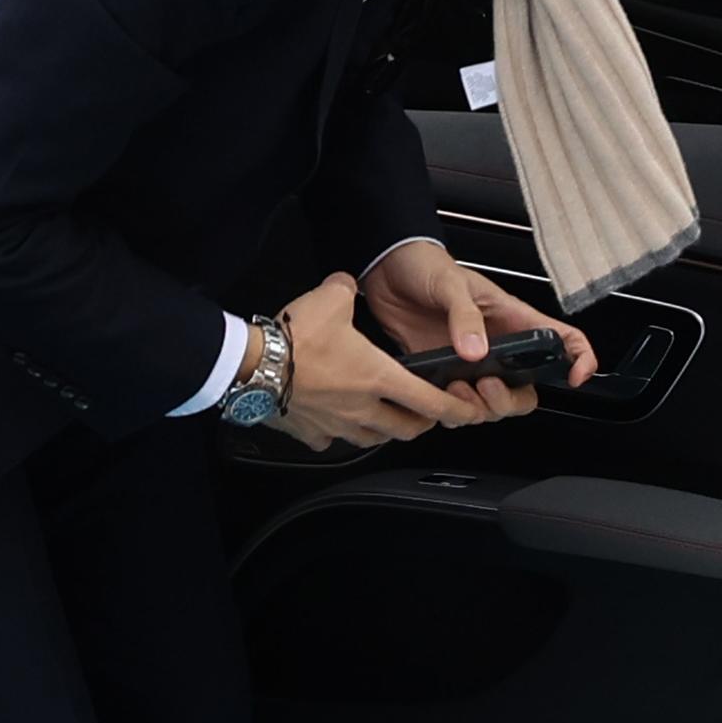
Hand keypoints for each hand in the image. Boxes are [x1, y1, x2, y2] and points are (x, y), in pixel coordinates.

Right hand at [267, 273, 476, 452]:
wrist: (253, 365)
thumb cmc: (294, 339)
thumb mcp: (331, 297)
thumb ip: (346, 288)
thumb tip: (344, 283)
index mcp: (378, 376)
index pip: (430, 400)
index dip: (455, 408)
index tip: (468, 412)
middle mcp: (362, 407)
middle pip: (406, 428)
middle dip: (422, 423)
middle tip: (426, 413)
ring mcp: (336, 424)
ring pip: (374, 438)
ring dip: (386, 430)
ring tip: (387, 417)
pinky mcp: (311, 432)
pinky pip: (332, 440)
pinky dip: (339, 434)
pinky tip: (335, 421)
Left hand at [357, 239, 595, 423]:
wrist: (387, 270)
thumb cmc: (426, 266)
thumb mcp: (451, 284)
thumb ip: (465, 317)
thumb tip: (477, 352)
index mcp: (514, 320)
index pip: (563, 341)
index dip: (579, 360)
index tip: (575, 377)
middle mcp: (498, 348)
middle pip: (525, 392)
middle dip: (510, 401)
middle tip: (488, 387)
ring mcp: (471, 365)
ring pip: (491, 406)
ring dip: (477, 408)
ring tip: (456, 388)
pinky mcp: (442, 375)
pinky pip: (456, 407)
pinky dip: (449, 410)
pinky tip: (437, 393)